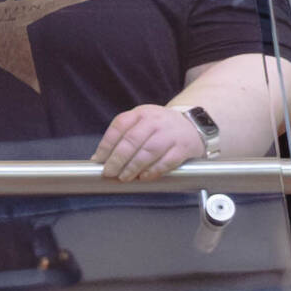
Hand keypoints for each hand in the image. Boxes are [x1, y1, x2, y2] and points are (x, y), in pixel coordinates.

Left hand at [93, 105, 207, 181]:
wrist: (192, 124)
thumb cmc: (160, 128)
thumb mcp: (141, 123)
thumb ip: (122, 138)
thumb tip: (99, 159)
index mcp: (141, 113)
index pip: (119, 126)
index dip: (106, 145)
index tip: (98, 160)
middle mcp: (155, 121)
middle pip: (132, 140)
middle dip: (117, 159)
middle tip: (109, 172)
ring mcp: (170, 134)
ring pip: (148, 151)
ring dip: (133, 167)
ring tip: (124, 177)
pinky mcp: (183, 148)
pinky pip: (166, 161)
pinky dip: (153, 171)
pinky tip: (144, 177)